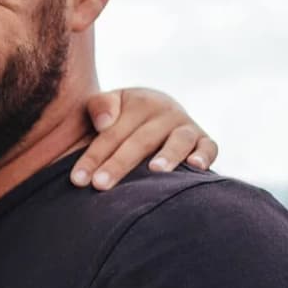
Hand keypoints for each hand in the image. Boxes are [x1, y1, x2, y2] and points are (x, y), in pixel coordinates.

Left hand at [71, 88, 218, 189]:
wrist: (151, 113)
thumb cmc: (119, 117)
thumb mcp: (106, 106)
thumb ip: (99, 107)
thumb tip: (105, 122)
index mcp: (138, 102)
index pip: (111, 133)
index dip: (93, 156)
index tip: (77, 179)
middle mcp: (164, 112)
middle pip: (140, 140)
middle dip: (119, 164)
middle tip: (100, 185)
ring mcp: (185, 126)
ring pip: (178, 141)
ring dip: (168, 155)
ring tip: (154, 171)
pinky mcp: (203, 139)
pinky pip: (209, 147)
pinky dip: (204, 155)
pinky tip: (195, 166)